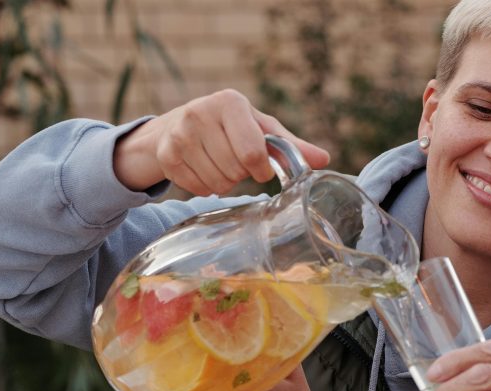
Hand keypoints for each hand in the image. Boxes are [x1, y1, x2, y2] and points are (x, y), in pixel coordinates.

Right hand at [113, 89, 329, 194]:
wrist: (178, 125)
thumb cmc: (230, 126)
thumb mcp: (260, 128)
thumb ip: (290, 145)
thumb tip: (324, 159)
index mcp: (229, 102)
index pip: (252, 152)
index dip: (260, 168)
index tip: (260, 167)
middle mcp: (200, 113)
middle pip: (235, 170)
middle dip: (241, 174)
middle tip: (236, 162)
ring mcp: (180, 134)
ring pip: (217, 183)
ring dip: (224, 183)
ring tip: (220, 165)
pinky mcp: (167, 155)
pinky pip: (198, 189)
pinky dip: (205, 187)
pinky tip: (204, 170)